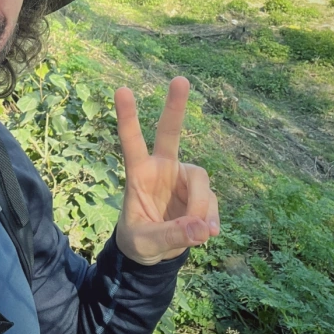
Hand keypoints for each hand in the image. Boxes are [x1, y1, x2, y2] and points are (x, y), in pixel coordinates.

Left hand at [114, 77, 219, 264]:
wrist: (155, 254)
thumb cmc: (139, 242)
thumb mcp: (146, 244)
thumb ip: (170, 236)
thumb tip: (201, 227)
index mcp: (138, 174)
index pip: (131, 142)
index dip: (127, 117)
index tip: (121, 90)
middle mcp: (162, 169)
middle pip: (170, 133)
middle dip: (175, 107)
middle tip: (180, 79)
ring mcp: (182, 178)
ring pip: (201, 181)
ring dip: (202, 207)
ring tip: (199, 234)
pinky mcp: (200, 193)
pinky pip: (212, 203)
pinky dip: (211, 219)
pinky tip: (206, 234)